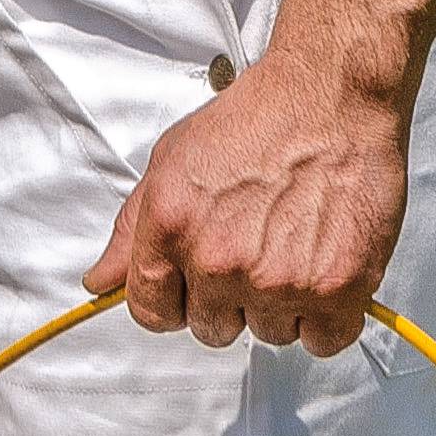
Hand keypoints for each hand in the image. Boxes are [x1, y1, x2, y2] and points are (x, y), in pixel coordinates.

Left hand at [83, 51, 411, 359]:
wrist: (332, 93)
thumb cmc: (257, 119)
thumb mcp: (172, 160)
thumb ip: (130, 229)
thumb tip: (100, 283)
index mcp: (171, 226)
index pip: (151, 312)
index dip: (175, 302)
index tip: (195, 289)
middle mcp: (218, 259)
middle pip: (213, 329)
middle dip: (232, 300)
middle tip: (257, 249)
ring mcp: (277, 279)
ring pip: (271, 334)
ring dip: (283, 305)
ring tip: (296, 244)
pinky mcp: (336, 287)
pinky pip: (324, 341)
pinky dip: (329, 317)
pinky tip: (327, 269)